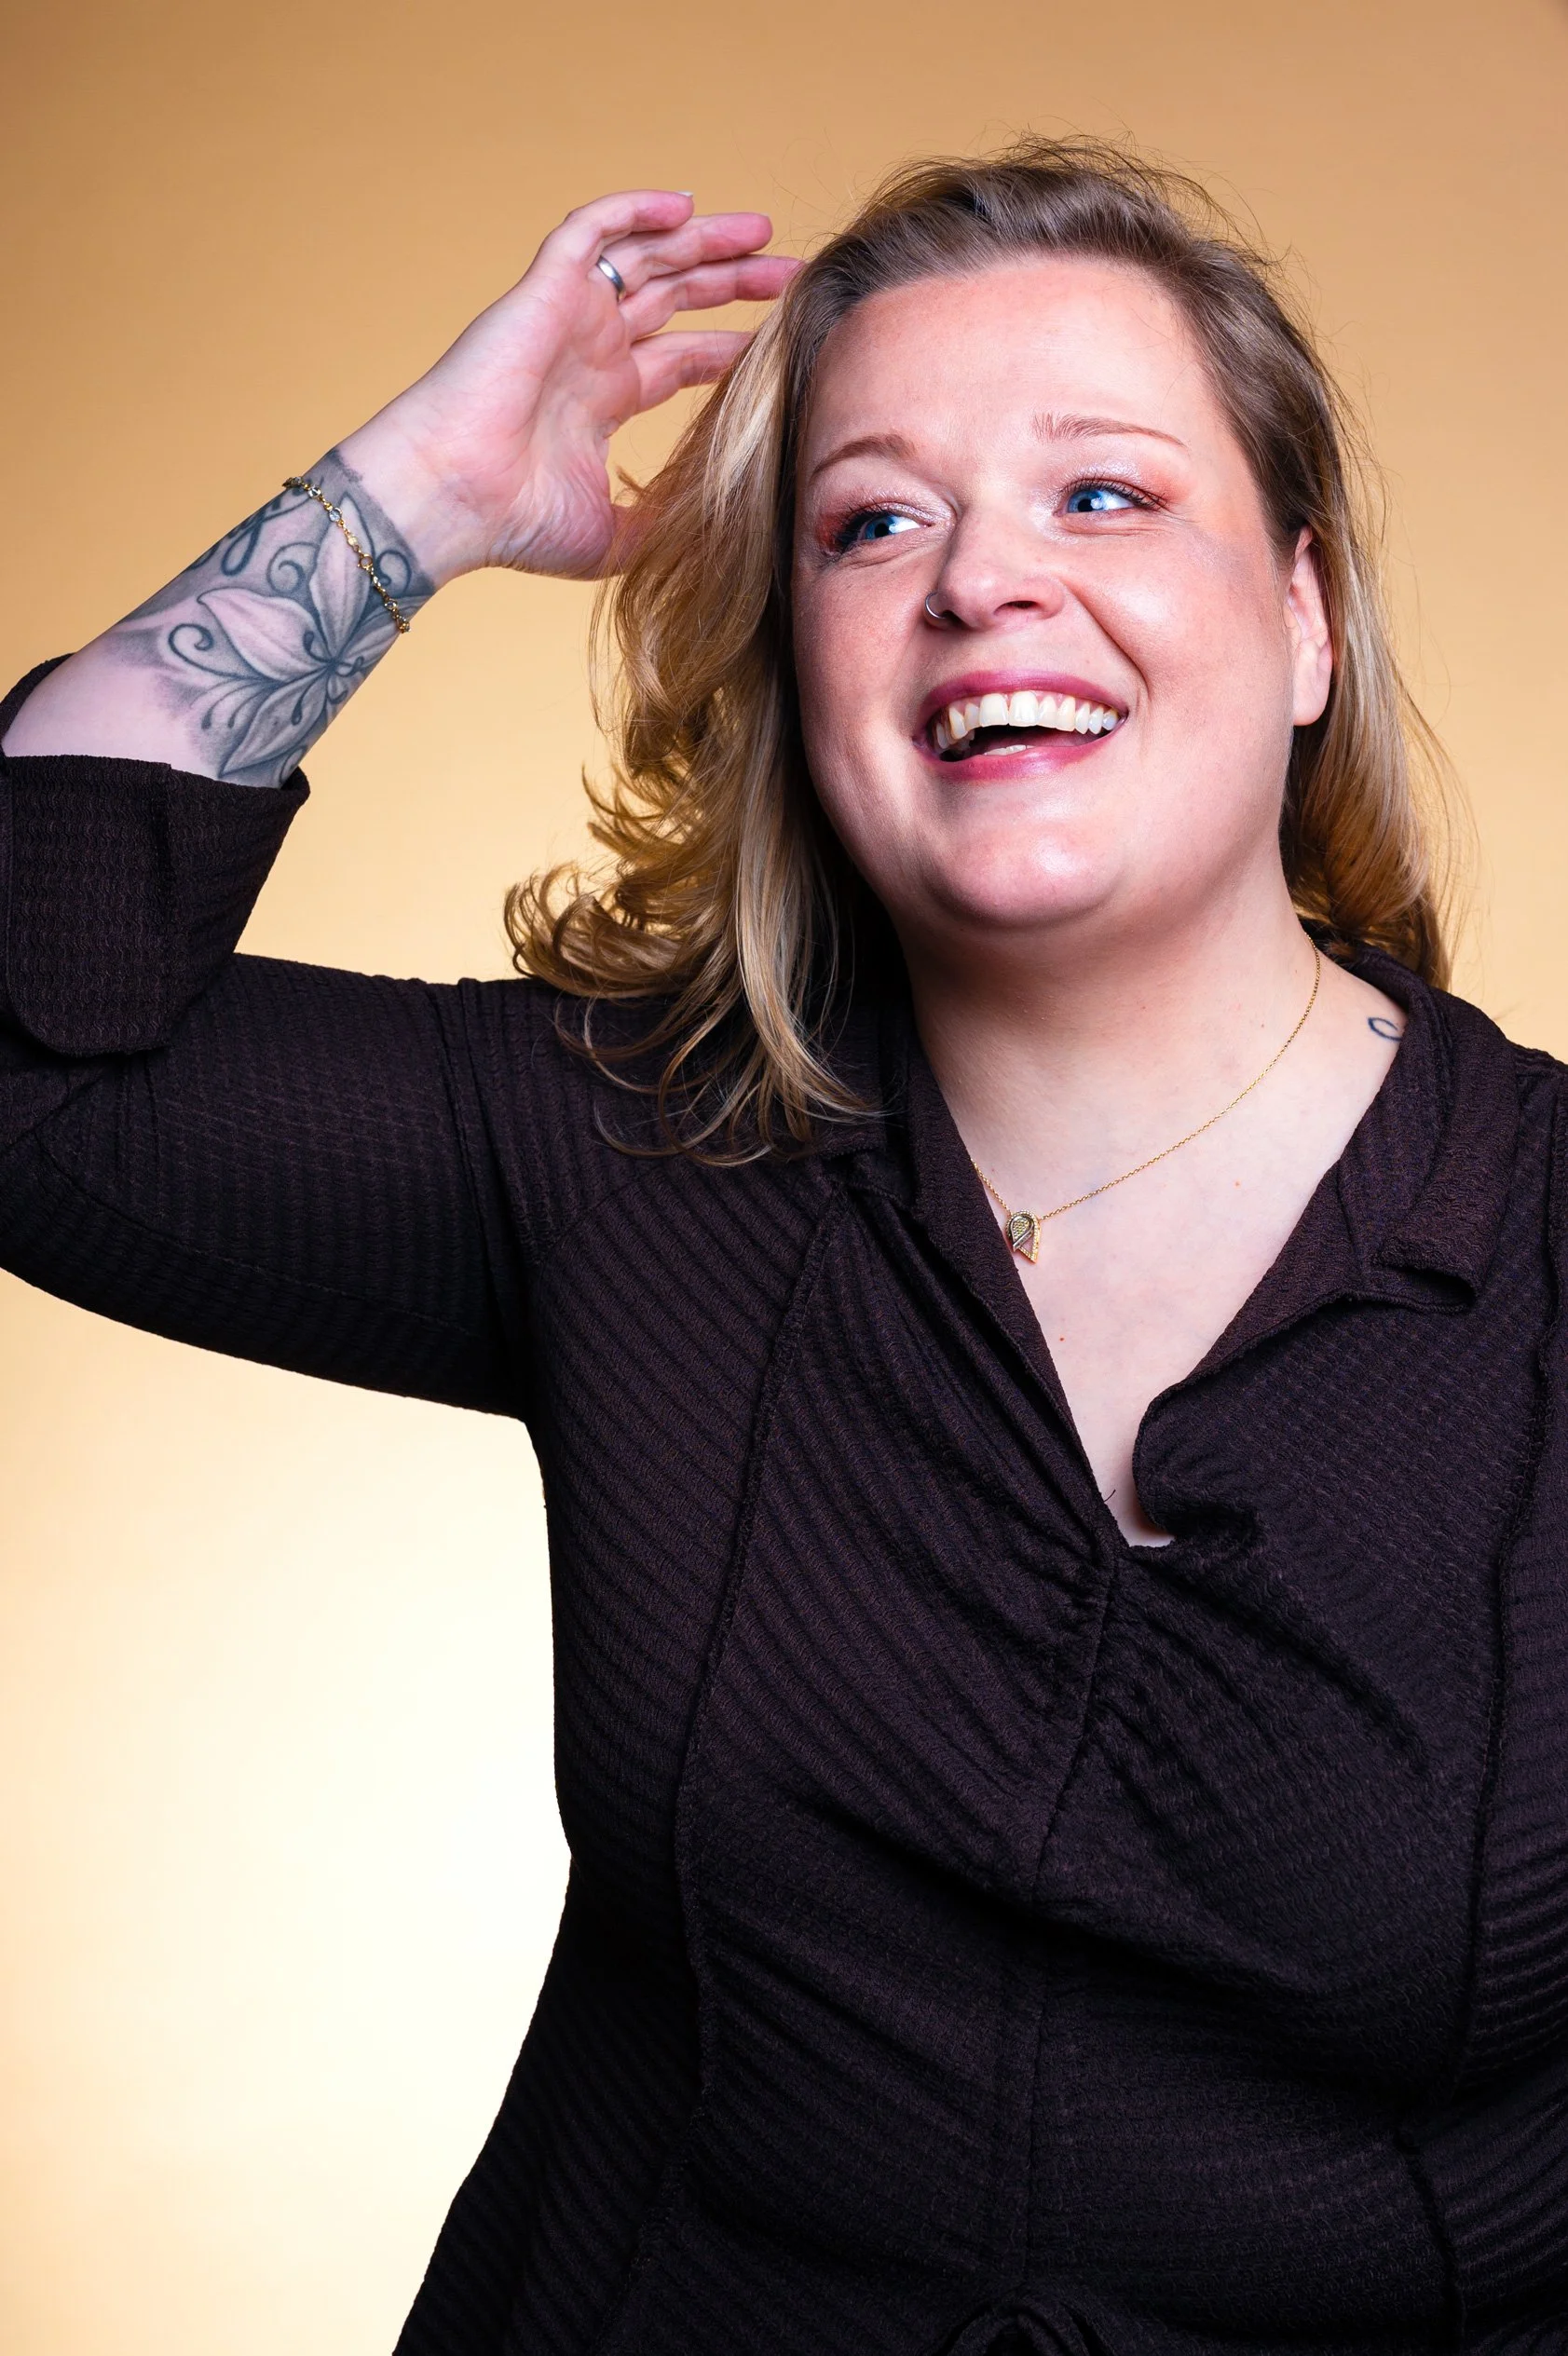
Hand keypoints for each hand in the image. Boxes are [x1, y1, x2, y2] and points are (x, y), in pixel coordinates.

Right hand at [341, 191, 797, 585]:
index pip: (680, 358)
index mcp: (602, 399)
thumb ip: (666, 517)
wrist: (452, 497)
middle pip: (674, 297)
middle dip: (731, 281)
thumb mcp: (616, 534)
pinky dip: (635, 209)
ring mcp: (568, 315)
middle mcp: (589, 351)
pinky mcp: (547, 289)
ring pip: (645, 254)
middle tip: (789, 272)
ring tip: (759, 231)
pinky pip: (592, 228)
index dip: (730, 345)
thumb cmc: (517, 525)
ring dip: (701, 238)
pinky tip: (685, 206)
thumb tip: (719, 514)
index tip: (781, 339)